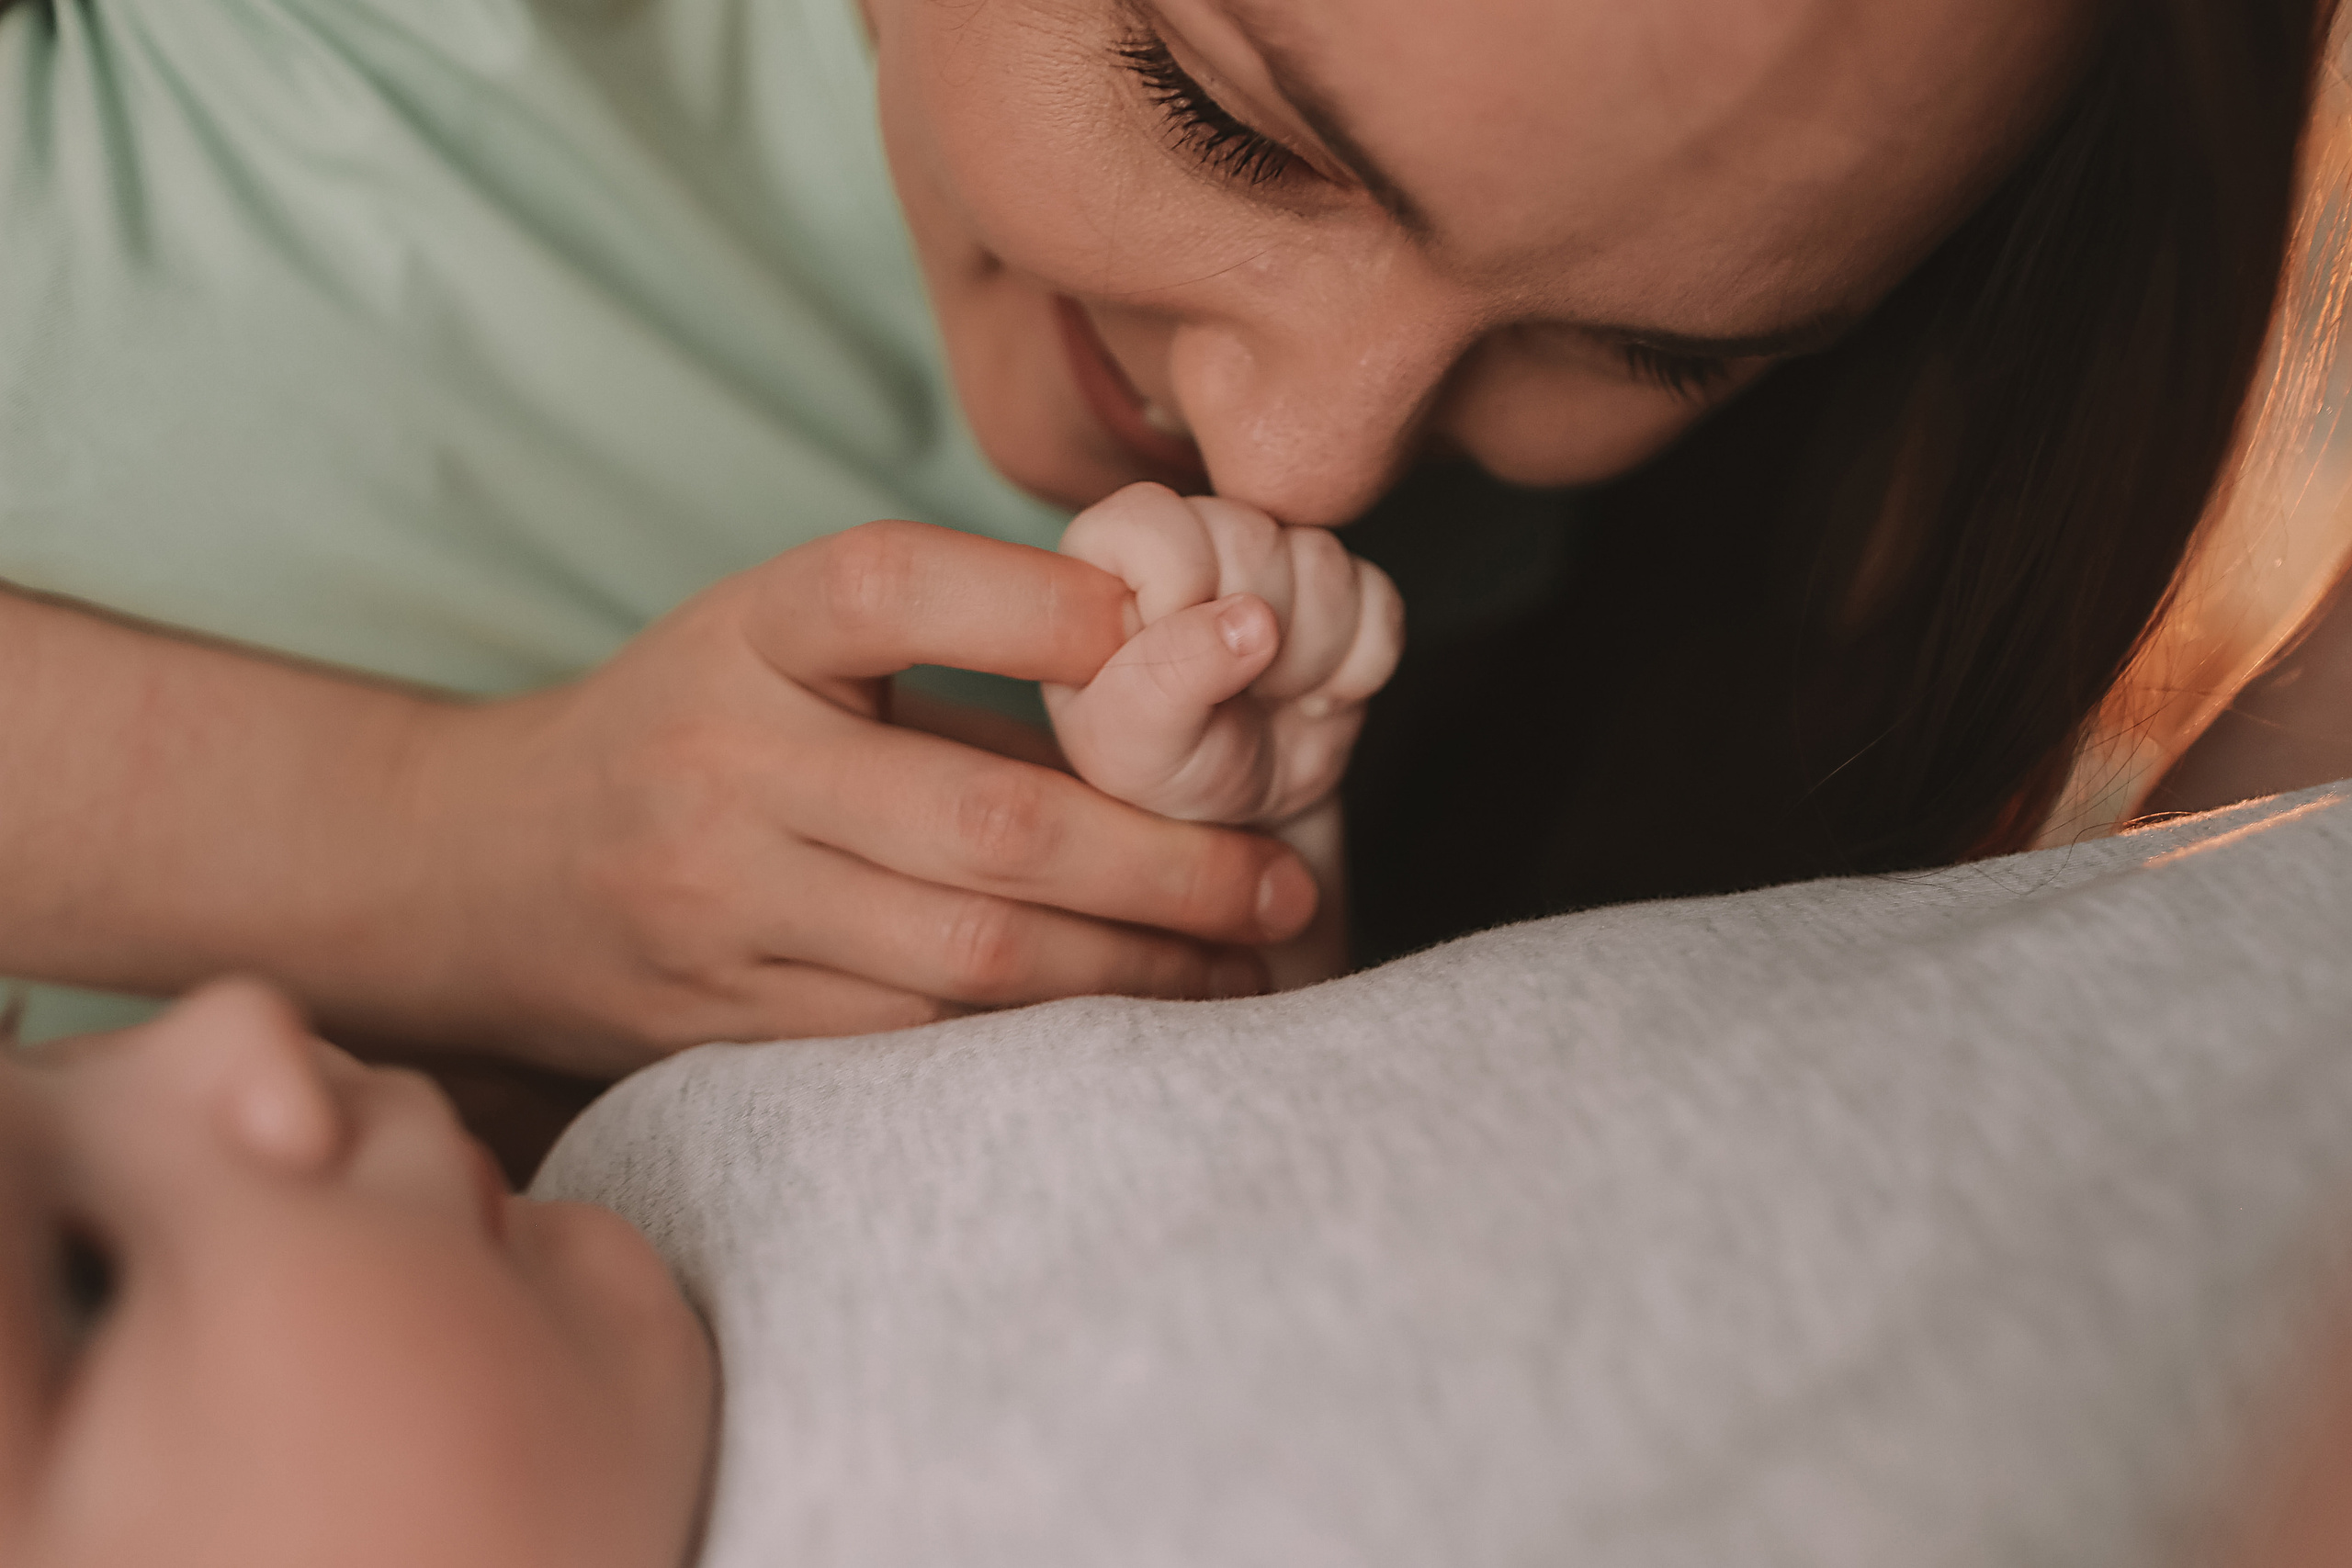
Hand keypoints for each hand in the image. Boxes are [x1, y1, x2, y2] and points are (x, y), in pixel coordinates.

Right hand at [396, 522, 1317, 1073]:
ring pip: (968, 959)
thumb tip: (1179, 693)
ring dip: (1133, 975)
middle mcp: (725, 769)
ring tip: (1244, 971)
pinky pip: (915, 1041)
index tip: (1204, 641)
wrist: (477, 868)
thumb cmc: (685, 726)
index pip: (894, 586)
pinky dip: (1038, 1040)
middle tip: (1286, 887)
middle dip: (1170, 867)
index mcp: (747, 637)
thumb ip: (955, 658)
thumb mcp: (781, 642)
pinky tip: (1128, 1030)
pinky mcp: (723, 1023)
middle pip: (985, 823)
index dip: (1050, 610)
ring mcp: (719, 911)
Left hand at [1042, 483, 1403, 827]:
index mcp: (1112, 555)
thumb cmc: (1162, 765)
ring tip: (1267, 696)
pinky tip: (1316, 695)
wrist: (1242, 811)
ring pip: (1324, 563)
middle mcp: (1194, 537)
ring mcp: (1275, 554)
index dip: (1180, 593)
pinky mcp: (1345, 585)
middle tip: (1229, 692)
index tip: (1174, 664)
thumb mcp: (1134, 743)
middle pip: (1252, 534)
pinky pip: (1380, 599)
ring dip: (1307, 657)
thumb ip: (1169, 676)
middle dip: (1252, 635)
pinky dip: (1359, 666)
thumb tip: (1251, 619)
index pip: (1155, 521)